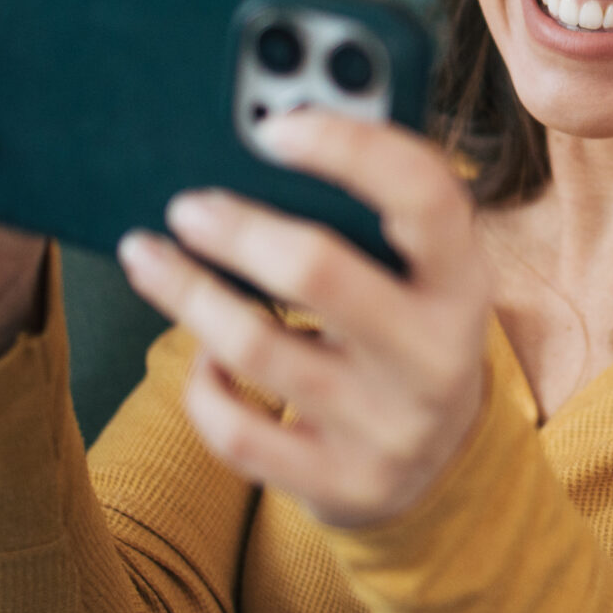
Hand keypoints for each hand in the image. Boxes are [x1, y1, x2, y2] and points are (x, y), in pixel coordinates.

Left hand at [115, 108, 492, 528]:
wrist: (439, 469)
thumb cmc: (407, 330)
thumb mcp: (422, 274)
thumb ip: (376, 211)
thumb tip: (271, 129)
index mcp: (465, 281)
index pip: (425, 196)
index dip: (350, 150)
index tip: (274, 127)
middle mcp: (437, 356)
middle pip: (319, 270)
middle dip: (236, 228)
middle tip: (187, 205)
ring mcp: (390, 428)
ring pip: (256, 348)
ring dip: (188, 292)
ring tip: (148, 255)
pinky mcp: (341, 484)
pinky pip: (238, 431)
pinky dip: (203, 383)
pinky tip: (201, 354)